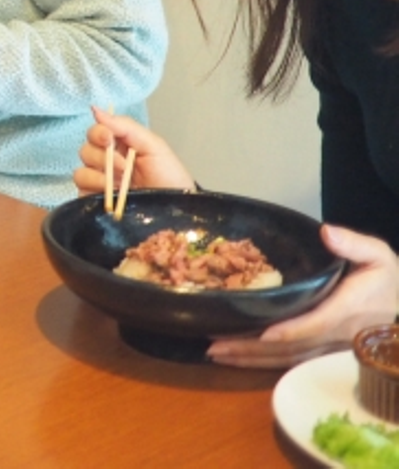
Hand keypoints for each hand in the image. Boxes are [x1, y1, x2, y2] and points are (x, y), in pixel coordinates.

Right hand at [73, 107, 196, 194]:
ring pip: (80, 172)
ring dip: (99, 175)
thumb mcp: (153, 145)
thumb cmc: (169, 176)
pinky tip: (111, 194)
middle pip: (84, 150)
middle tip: (124, 167)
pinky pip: (81, 191)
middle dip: (102, 157)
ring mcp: (99, 183)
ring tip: (120, 184)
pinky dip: (94, 189)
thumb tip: (95, 109)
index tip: (109, 139)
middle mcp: (105, 163)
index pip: (95, 132)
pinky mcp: (94, 201)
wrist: (174, 208)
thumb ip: (125, 126)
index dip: (98, 133)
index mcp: (119, 146)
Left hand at [207, 225, 398, 368]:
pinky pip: (290, 363)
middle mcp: (335, 334)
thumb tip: (327, 232)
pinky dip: (261, 364)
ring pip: (287, 359)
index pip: (316, 323)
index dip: (290, 329)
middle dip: (253, 348)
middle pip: (291, 346)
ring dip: (250, 359)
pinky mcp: (322, 354)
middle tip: (215, 345)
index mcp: (347, 309)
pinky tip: (236, 360)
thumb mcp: (378, 255)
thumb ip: (353, 243)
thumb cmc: (385, 278)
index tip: (263, 333)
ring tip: (216, 353)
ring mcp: (328, 348)